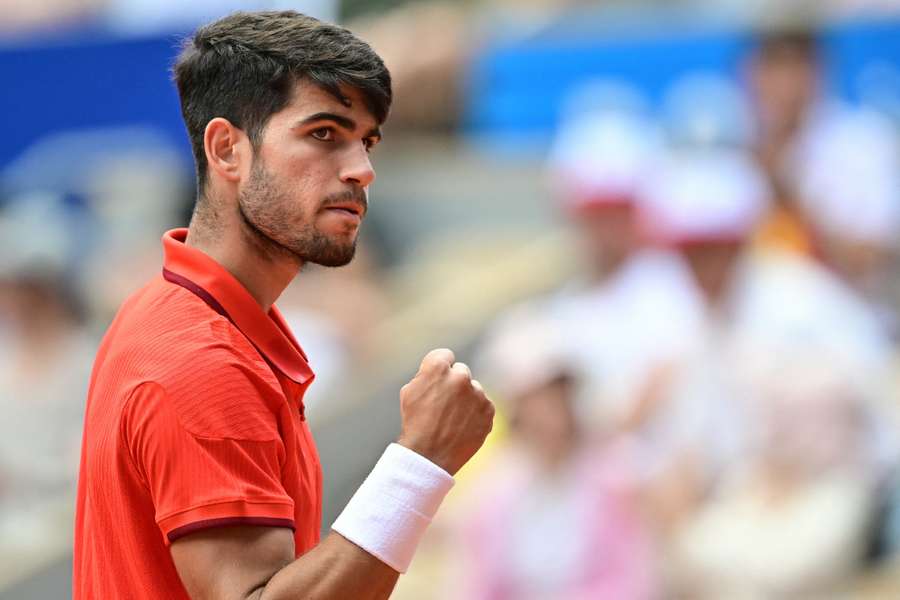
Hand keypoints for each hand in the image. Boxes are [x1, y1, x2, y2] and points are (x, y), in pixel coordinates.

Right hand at [396, 348, 494, 475]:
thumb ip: (428, 374)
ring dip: (466, 399)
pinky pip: (483, 405)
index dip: (439, 368)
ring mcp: (477, 393)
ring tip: (452, 420)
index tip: (437, 380)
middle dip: (454, 383)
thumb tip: (443, 368)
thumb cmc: (415, 423)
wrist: (430, 456)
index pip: (445, 355)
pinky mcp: (489, 410)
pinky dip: (476, 413)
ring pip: (473, 390)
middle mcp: (461, 376)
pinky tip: (462, 426)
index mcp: (438, 367)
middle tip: (444, 403)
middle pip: (461, 371)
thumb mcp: (410, 391)